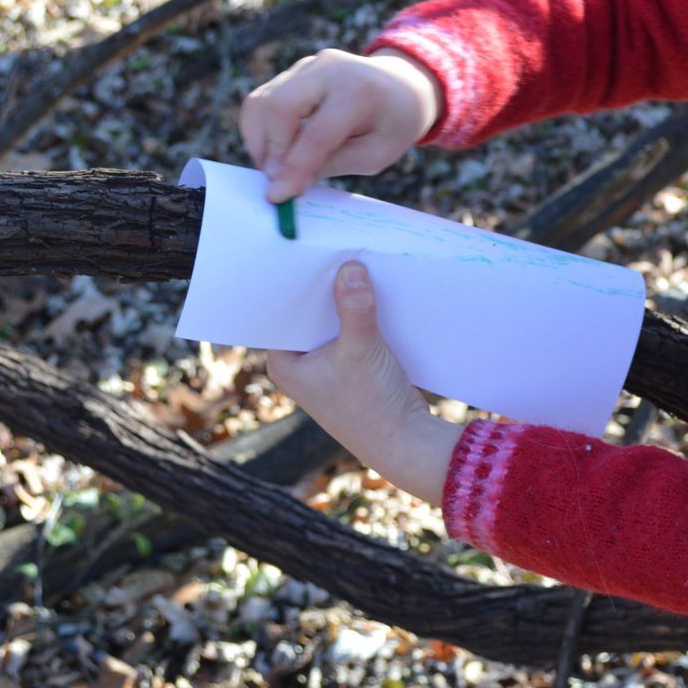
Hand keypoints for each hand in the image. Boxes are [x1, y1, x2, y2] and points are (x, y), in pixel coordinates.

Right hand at [240, 48, 442, 201]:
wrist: (402, 85)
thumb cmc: (392, 125)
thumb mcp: (375, 155)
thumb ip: (331, 165)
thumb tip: (284, 183)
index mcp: (358, 91)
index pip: (316, 135)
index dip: (293, 168)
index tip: (277, 196)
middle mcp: (329, 69)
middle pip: (278, 108)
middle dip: (270, 150)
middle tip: (274, 180)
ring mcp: (308, 65)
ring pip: (261, 101)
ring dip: (260, 140)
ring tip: (276, 166)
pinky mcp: (295, 70)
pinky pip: (263, 99)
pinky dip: (261, 128)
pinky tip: (278, 149)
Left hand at [266, 261, 460, 507]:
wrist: (405, 442)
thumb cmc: (370, 406)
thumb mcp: (361, 351)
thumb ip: (354, 308)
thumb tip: (350, 266)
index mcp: (285, 362)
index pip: (282, 310)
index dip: (295, 280)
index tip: (307, 247)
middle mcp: (300, 362)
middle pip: (309, 310)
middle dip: (325, 284)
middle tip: (337, 245)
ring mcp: (326, 363)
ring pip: (333, 317)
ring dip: (346, 296)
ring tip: (358, 259)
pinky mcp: (350, 363)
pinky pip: (351, 326)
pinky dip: (362, 311)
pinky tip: (377, 287)